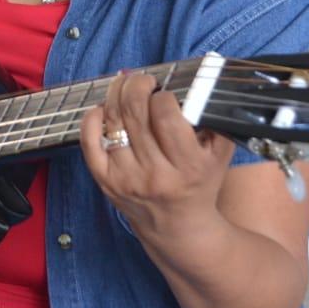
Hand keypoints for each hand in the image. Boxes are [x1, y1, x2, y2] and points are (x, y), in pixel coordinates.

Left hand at [80, 70, 234, 237]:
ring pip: (112, 121)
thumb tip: (201, 82)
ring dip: (116, 94)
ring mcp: (126, 179)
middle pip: (135, 113)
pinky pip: (89, 142)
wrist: (179, 227)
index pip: (166, 116)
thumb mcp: (219, 155)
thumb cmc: (200, 183)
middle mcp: (155, 175)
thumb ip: (216, 120)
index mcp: (188, 167)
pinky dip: (92, 118)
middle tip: (142, 80)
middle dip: (136, 85)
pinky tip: (103, 108)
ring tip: (125, 85)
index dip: (162, 95)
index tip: (165, 93)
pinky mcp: (105, 181)